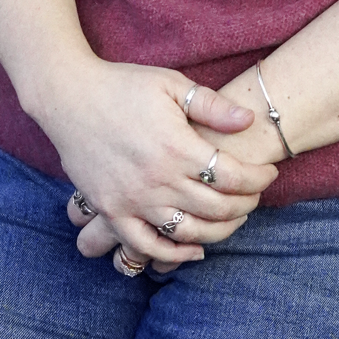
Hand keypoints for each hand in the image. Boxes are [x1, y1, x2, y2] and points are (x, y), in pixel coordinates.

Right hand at [42, 60, 278, 271]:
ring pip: (189, 232)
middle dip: (246, 204)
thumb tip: (249, 119)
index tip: (269, 173)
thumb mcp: (171, 84)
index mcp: (177, 146)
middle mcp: (158, 180)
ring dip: (220, 231)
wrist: (68, 97)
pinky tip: (195, 249)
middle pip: (217, 208)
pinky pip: (146, 245)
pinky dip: (174, 254)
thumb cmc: (123, 84)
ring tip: (234, 217)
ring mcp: (133, 200)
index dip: (259, 179)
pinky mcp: (112, 210)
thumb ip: (211, 106)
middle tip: (256, 195)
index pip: (233, 176)